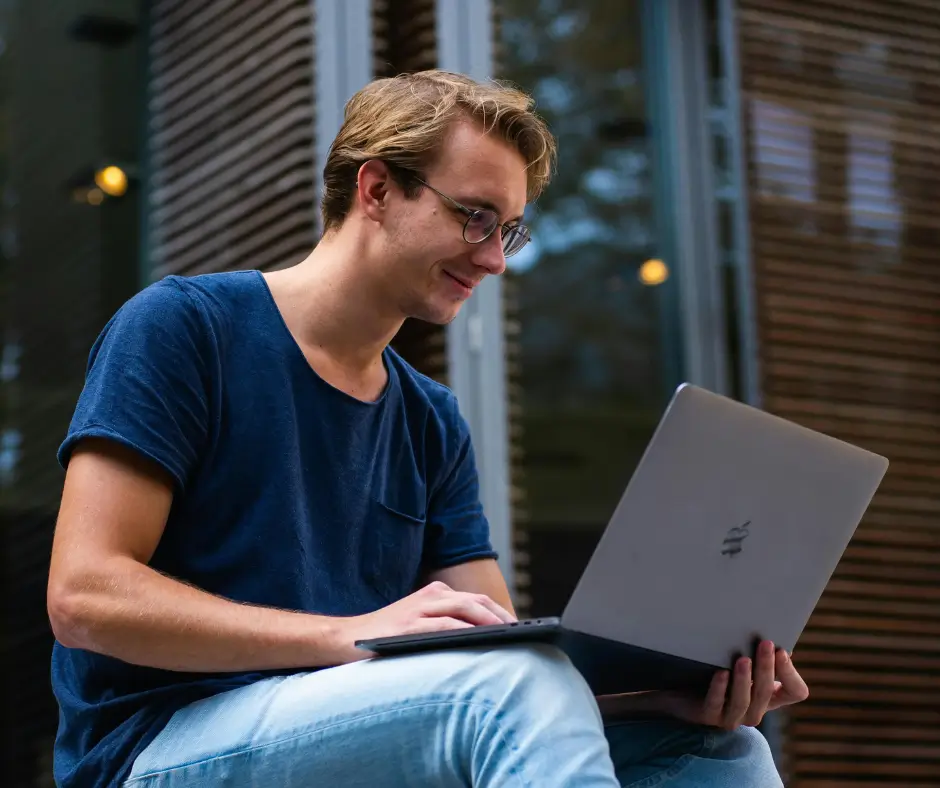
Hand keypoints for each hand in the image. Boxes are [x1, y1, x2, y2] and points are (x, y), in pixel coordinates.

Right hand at [335, 581, 515, 662]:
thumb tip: (484, 640)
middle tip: (522, 632)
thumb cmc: (387, 636)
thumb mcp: (419, 624)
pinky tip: (479, 638)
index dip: (500, 613)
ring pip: (465, 608)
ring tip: (508, 635)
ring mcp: (419, 609)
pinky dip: (465, 630)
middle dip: (502, 616)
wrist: (345, 639)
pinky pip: (444, 625)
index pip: (476, 600)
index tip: (519, 628)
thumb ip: (446, 624)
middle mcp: (430, 596)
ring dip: (490, 621)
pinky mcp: (409, 625)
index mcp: (435, 594)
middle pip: (476, 602)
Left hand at [653, 640, 808, 729]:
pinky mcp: (707, 717)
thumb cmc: (714, 671)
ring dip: (744, 679)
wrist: (678, 692)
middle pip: (766, 693)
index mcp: (768, 696)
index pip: (795, 692)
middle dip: (766, 667)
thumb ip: (757, 654)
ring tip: (743, 658)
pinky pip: (716, 705)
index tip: (782, 650)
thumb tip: (776, 633)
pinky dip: (719, 689)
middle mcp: (754, 710)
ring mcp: (731, 717)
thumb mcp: (741, 663)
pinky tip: (720, 673)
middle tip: (765, 644)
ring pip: (744, 702)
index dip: (790, 673)